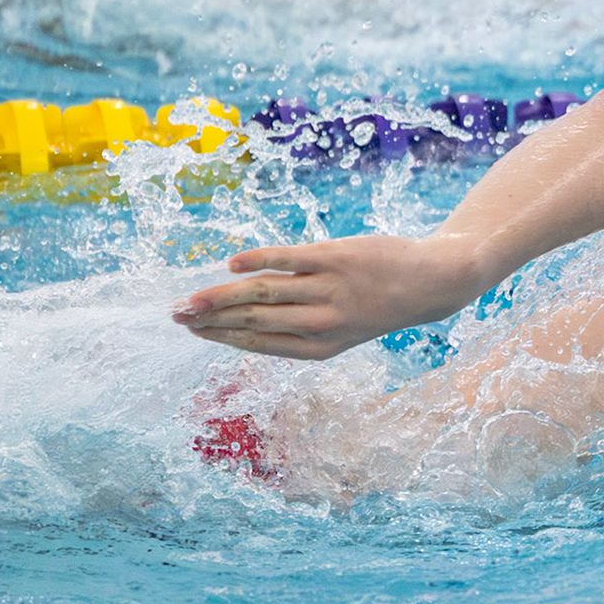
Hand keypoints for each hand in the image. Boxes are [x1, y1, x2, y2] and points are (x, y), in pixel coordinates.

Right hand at [173, 235, 478, 359]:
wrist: (429, 282)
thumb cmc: (375, 302)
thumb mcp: (340, 328)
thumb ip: (296, 324)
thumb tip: (241, 315)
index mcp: (320, 346)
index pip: (259, 343)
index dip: (221, 338)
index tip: (192, 331)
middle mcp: (321, 322)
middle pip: (253, 320)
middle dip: (210, 319)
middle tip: (175, 315)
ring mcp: (328, 289)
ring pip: (262, 293)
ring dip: (220, 295)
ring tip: (189, 299)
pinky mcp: (334, 257)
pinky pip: (286, 259)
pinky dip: (256, 261)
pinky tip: (232, 265)